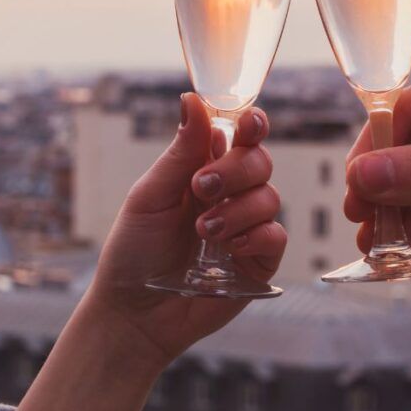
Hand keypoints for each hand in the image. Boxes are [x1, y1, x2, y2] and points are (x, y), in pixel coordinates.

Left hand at [89, 93, 285, 365]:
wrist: (133, 311)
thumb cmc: (133, 251)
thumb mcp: (150, 195)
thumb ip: (181, 152)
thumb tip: (192, 99)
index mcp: (203, 170)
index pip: (238, 137)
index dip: (250, 125)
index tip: (249, 123)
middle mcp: (230, 195)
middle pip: (258, 161)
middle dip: (234, 170)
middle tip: (201, 188)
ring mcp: (246, 228)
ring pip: (269, 197)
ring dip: (236, 209)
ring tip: (203, 230)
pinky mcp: (258, 263)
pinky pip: (276, 235)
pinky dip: (254, 235)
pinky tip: (226, 248)